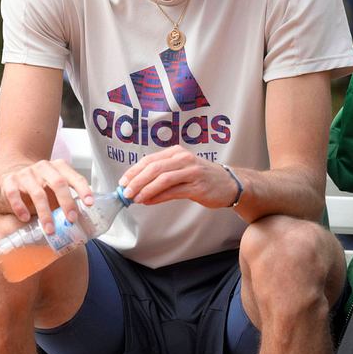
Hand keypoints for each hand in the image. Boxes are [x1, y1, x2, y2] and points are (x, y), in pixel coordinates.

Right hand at [0, 158, 91, 235]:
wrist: (9, 177)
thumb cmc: (37, 187)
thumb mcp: (54, 190)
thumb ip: (66, 200)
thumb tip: (82, 224)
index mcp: (58, 168)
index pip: (74, 177)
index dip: (83, 190)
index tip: (90, 203)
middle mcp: (43, 168)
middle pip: (58, 183)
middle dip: (67, 202)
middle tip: (71, 219)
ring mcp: (25, 173)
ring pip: (38, 193)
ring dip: (45, 213)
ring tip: (50, 229)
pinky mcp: (9, 181)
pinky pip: (14, 194)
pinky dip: (20, 207)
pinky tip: (25, 218)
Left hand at [120, 146, 244, 208]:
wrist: (229, 184)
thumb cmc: (203, 178)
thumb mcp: (181, 170)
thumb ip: (162, 175)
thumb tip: (138, 187)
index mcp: (177, 152)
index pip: (150, 160)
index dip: (134, 171)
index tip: (123, 182)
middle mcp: (184, 159)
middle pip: (154, 168)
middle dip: (136, 180)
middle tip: (125, 192)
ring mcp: (192, 172)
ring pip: (163, 179)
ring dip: (146, 189)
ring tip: (135, 198)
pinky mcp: (197, 186)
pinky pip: (174, 191)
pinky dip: (158, 197)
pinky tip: (149, 201)